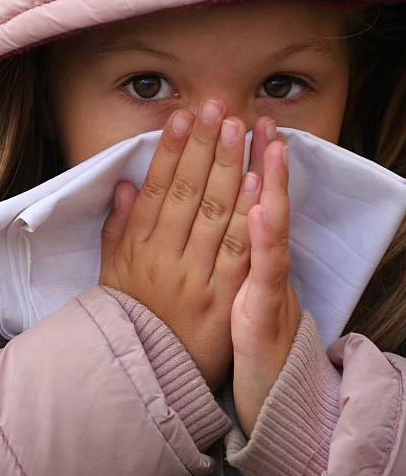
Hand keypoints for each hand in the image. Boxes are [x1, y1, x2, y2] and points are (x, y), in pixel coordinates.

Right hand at [99, 99, 261, 391]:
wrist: (153, 373)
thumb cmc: (131, 317)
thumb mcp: (112, 274)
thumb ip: (117, 228)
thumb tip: (125, 184)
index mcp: (137, 248)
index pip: (155, 190)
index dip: (171, 151)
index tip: (184, 117)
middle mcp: (165, 257)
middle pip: (188, 192)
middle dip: (206, 147)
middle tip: (219, 108)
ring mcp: (196, 276)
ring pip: (215, 214)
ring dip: (230, 168)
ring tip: (241, 130)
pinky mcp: (224, 297)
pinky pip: (238, 251)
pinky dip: (249, 216)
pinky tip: (258, 183)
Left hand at [231, 136, 300, 437]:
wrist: (265, 380)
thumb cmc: (237, 328)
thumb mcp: (233, 282)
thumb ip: (228, 242)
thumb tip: (227, 207)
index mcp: (240, 249)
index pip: (240, 193)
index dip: (238, 158)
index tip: (235, 121)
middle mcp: (259, 258)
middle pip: (257, 198)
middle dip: (254, 155)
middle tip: (257, 116)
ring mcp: (265, 279)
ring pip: (270, 223)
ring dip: (269, 182)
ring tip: (269, 145)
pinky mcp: (266, 307)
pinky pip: (265, 269)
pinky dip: (265, 237)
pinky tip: (261, 209)